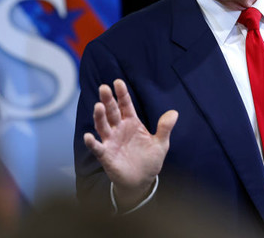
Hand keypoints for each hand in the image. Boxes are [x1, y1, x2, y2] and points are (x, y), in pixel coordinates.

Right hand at [83, 79, 178, 208]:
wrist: (142, 181)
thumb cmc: (150, 160)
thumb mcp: (161, 144)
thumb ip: (165, 128)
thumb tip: (174, 113)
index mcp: (132, 123)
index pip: (125, 105)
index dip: (122, 94)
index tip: (118, 82)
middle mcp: (119, 129)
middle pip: (112, 112)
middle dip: (108, 100)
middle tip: (104, 88)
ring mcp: (111, 141)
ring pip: (103, 126)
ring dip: (99, 116)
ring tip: (98, 106)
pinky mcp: (106, 155)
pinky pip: (97, 148)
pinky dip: (92, 142)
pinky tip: (88, 136)